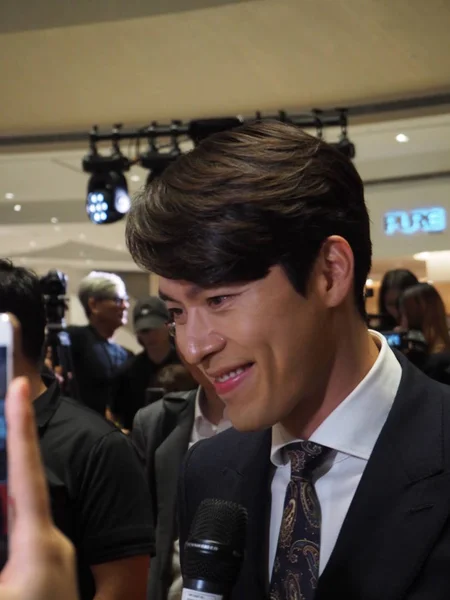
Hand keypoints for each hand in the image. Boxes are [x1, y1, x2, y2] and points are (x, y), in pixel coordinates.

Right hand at [0, 378, 78, 599]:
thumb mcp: (8, 580)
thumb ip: (4, 539)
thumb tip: (7, 497)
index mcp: (38, 544)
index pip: (24, 471)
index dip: (20, 426)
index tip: (19, 384)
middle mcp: (50, 545)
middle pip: (15, 496)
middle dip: (4, 470)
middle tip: (7, 416)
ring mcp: (52, 561)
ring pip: (14, 521)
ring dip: (4, 507)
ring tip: (9, 542)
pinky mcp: (48, 575)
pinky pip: (20, 542)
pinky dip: (6, 531)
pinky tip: (7, 559)